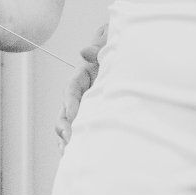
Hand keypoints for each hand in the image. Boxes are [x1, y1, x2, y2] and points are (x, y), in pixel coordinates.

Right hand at [55, 22, 107, 145]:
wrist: (131, 49)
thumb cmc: (118, 44)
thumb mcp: (108, 42)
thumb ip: (98, 47)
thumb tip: (84, 51)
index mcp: (84, 73)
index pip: (73, 88)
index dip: (70, 102)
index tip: (71, 115)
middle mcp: (83, 89)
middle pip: (67, 108)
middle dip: (65, 124)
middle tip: (68, 138)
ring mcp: (88, 101)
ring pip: (71, 120)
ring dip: (67, 135)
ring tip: (67, 151)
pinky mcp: (96, 112)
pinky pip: (83, 125)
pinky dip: (78, 138)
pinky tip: (76, 152)